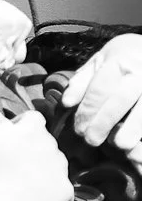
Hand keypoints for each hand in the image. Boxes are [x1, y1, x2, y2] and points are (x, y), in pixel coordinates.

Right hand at [0, 109, 71, 200]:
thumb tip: (2, 117)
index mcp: (31, 129)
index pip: (33, 118)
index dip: (20, 128)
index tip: (7, 142)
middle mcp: (51, 146)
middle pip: (46, 142)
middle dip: (33, 149)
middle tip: (13, 165)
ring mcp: (61, 170)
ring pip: (55, 164)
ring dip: (44, 169)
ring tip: (23, 184)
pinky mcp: (65, 193)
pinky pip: (60, 189)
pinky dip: (50, 193)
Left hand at [61, 33, 141, 158]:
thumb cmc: (125, 56)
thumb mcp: (101, 60)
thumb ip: (83, 80)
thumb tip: (67, 102)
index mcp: (119, 62)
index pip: (100, 89)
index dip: (88, 111)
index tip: (79, 128)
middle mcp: (138, 73)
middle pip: (120, 100)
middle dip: (104, 123)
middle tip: (91, 140)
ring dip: (130, 130)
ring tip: (118, 144)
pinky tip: (136, 140)